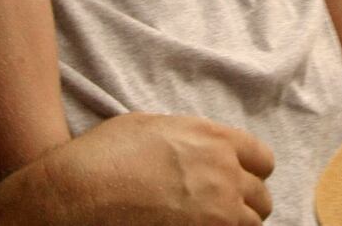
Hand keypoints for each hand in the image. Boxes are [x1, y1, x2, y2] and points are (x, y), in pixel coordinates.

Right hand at [0, 113, 274, 225]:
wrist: (79, 194)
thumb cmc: (107, 154)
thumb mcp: (153, 126)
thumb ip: (191, 137)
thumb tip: (202, 149)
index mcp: (214, 140)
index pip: (262, 159)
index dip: (251, 169)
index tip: (238, 177)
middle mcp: (224, 176)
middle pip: (262, 198)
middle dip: (244, 201)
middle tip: (220, 205)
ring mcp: (217, 216)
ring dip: (235, 224)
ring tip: (207, 221)